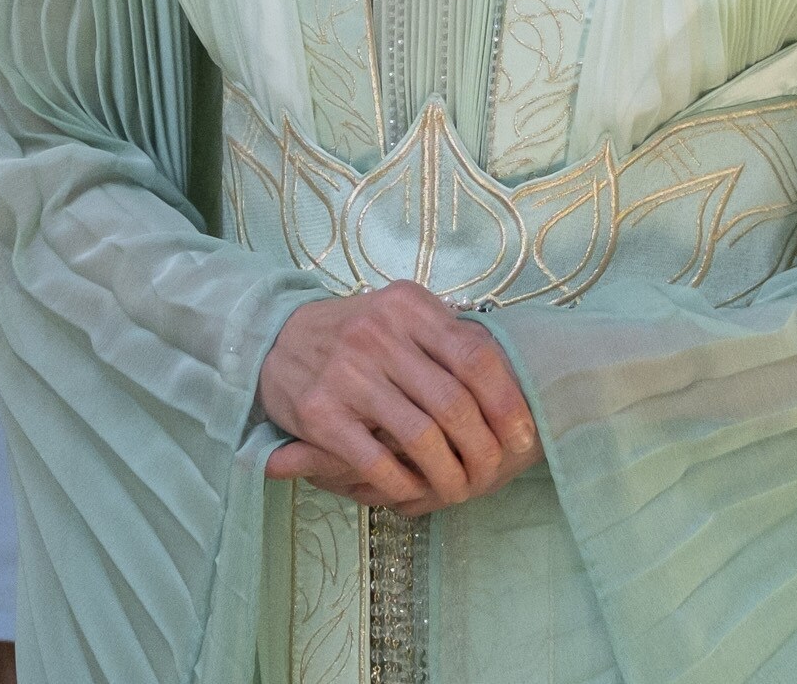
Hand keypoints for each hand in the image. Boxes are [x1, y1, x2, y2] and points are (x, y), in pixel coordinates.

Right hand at [258, 282, 540, 515]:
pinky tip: (414, 490)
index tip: (522, 435)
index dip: (506, 403)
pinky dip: (404, 483)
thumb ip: (446, 335)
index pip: (475, 358)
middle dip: (484, 449)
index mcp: (407, 307)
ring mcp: (347, 374)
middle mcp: (378, 335)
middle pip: (453, 403)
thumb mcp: (399, 315)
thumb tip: (508, 376)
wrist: (273, 339)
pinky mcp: (321, 413)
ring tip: (459, 489)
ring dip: (449, 474)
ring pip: (421, 437)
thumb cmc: (354, 333)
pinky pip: (377, 460)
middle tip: (494, 472)